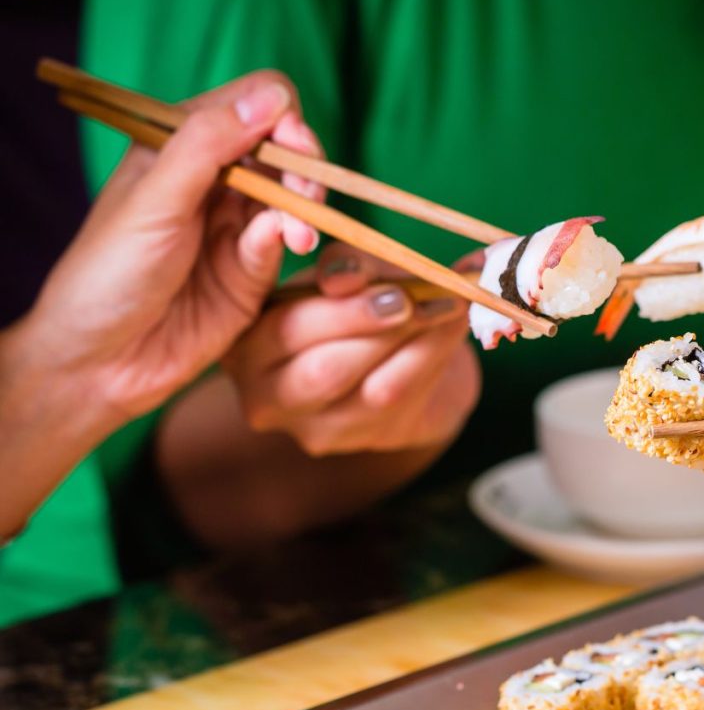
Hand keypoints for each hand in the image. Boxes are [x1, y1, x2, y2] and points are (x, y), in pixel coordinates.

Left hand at [13, 69, 324, 431]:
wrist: (103, 360)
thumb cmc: (109, 273)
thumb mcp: (155, 199)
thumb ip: (210, 144)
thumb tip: (273, 98)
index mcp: (182, 147)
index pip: (252, 105)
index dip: (280, 117)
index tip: (289, 144)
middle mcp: (215, 181)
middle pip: (285, 150)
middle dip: (304, 167)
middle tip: (305, 197)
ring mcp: (237, 227)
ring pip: (295, 196)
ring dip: (305, 208)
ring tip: (298, 236)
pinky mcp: (253, 272)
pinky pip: (284, 242)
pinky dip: (288, 240)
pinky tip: (282, 249)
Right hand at [222, 242, 480, 455]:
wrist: (399, 358)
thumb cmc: (360, 304)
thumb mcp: (347, 273)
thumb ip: (348, 267)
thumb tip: (345, 277)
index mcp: (246, 341)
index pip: (284, 327)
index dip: (339, 306)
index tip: (384, 282)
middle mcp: (265, 394)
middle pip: (324, 369)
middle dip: (376, 328)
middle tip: (416, 297)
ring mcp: (310, 428)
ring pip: (372, 391)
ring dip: (418, 343)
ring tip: (449, 305)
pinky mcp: (358, 441)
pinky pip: (404, 402)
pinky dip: (433, 359)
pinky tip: (451, 330)